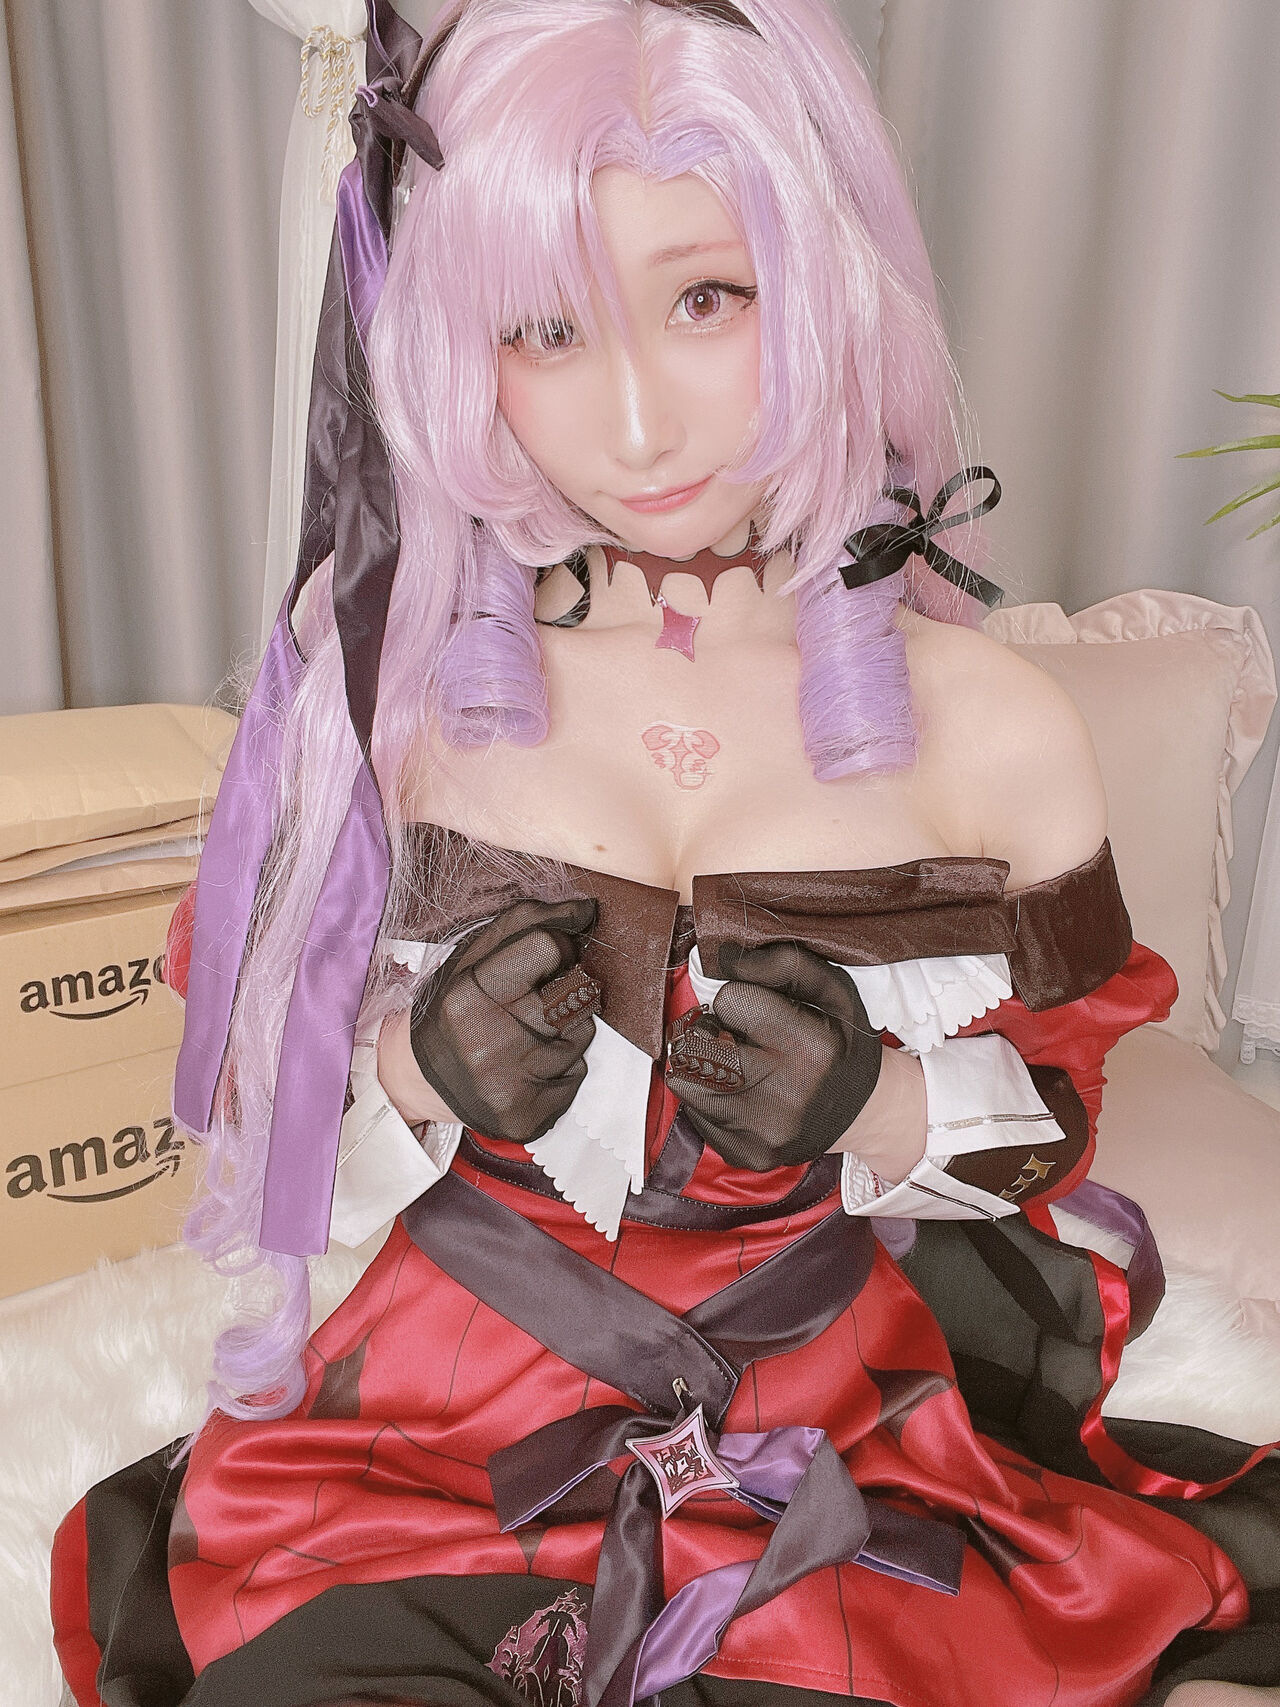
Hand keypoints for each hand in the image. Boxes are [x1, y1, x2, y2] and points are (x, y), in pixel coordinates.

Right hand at [408, 897, 597, 1144]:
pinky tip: (529, 1066)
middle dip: (564, 990)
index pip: (549, 946)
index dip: (557, 948)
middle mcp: (488, 1041)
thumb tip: (587, 908)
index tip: (545, 959)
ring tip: (527, 1035)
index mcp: (470, 996)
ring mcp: (510, 1084)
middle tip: (534, 1002)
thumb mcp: (472, 957)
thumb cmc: (456, 1008)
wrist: (423, 1080)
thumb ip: (527, 923)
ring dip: (566, 1029)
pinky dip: (563, 1066)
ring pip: (582, 1033)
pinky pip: (578, 1073)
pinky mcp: (527, 1116)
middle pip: (573, 991)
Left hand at [666, 940, 882, 1170]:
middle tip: (736, 1037)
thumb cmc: (840, 1041)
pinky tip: (739, 1093)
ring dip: (702, 1065)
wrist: (864, 1111)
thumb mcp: (831, 990)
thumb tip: (726, 957)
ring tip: (734, 1063)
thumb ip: (783, 963)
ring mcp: (763, 1131)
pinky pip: (695, 1115)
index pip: (729, 1002)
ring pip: (685, 1081)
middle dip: (709, 1033)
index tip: (758, 1013)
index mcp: (808, 1047)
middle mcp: (784, 1095)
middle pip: (696, 1046)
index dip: (738, 1001)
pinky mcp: (747, 1154)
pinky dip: (709, 1098)